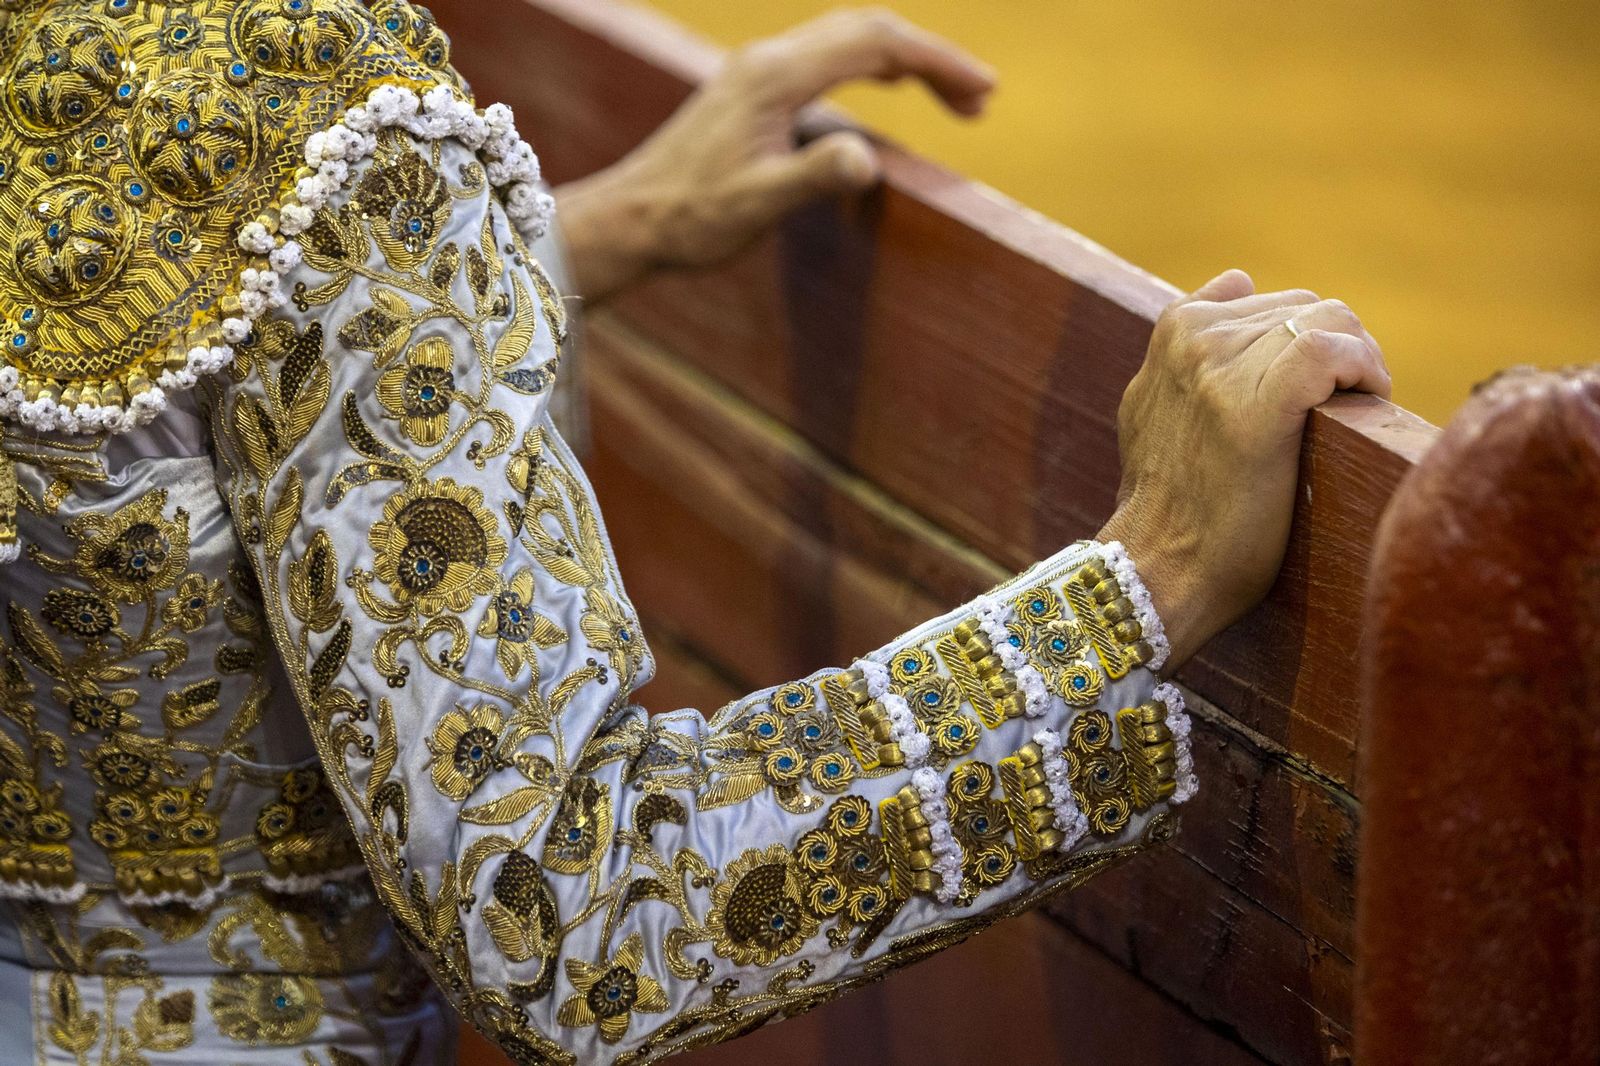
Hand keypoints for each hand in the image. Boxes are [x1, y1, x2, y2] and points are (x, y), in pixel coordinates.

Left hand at [555, 7, 994, 301]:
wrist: (628, 220)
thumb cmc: (690, 221)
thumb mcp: (757, 208)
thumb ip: (813, 178)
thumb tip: (866, 159)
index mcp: (776, 79)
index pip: (876, 43)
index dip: (937, 62)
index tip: (984, 94)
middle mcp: (767, 60)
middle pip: (867, 29)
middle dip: (932, 57)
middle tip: (982, 101)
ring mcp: (756, 70)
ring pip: (847, 38)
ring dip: (905, 60)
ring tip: (954, 101)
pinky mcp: (751, 89)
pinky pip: (826, 57)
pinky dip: (872, 66)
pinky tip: (887, 90)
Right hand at [1098, 270, 1390, 668]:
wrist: (1157, 568)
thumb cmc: (1169, 503)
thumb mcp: (1151, 405)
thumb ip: (1186, 347)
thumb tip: (1234, 281)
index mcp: (1173, 330)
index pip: (1267, 299)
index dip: (1302, 340)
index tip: (1311, 390)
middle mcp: (1195, 338)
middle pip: (1309, 307)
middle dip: (1336, 352)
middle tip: (1342, 409)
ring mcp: (1223, 366)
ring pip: (1332, 321)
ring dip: (1358, 364)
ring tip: (1353, 412)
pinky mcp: (1259, 403)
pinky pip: (1334, 350)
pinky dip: (1364, 371)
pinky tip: (1365, 404)